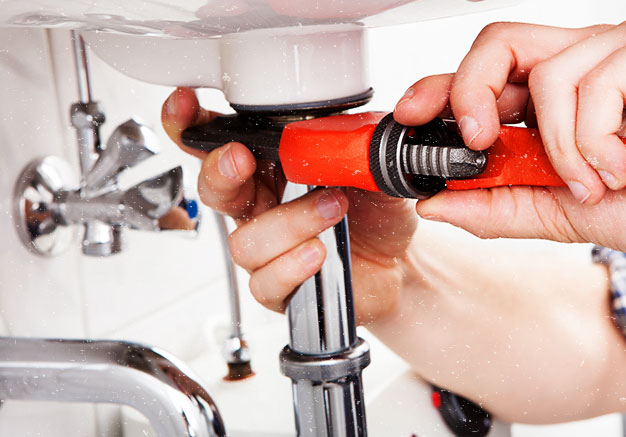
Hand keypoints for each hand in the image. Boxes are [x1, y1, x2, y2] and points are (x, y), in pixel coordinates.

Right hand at [162, 87, 417, 323]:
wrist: (399, 261)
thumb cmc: (375, 211)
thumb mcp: (367, 165)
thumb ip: (343, 140)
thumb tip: (323, 122)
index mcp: (272, 170)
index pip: (220, 145)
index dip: (192, 125)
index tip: (186, 106)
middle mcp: (261, 208)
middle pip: (214, 191)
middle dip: (220, 172)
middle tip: (240, 159)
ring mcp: (268, 250)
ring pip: (245, 240)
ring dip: (289, 222)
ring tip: (333, 209)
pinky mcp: (281, 287)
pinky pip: (265, 282)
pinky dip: (292, 265)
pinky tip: (319, 253)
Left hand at [394, 22, 625, 250]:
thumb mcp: (554, 211)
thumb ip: (494, 207)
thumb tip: (433, 205)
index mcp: (548, 101)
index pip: (481, 74)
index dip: (439, 87)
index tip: (408, 114)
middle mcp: (576, 68)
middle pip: (498, 43)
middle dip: (470, 89)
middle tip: (475, 136)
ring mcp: (612, 56)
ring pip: (548, 73)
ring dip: (559, 146)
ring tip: (587, 180)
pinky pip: (594, 85)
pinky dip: (593, 142)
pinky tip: (616, 168)